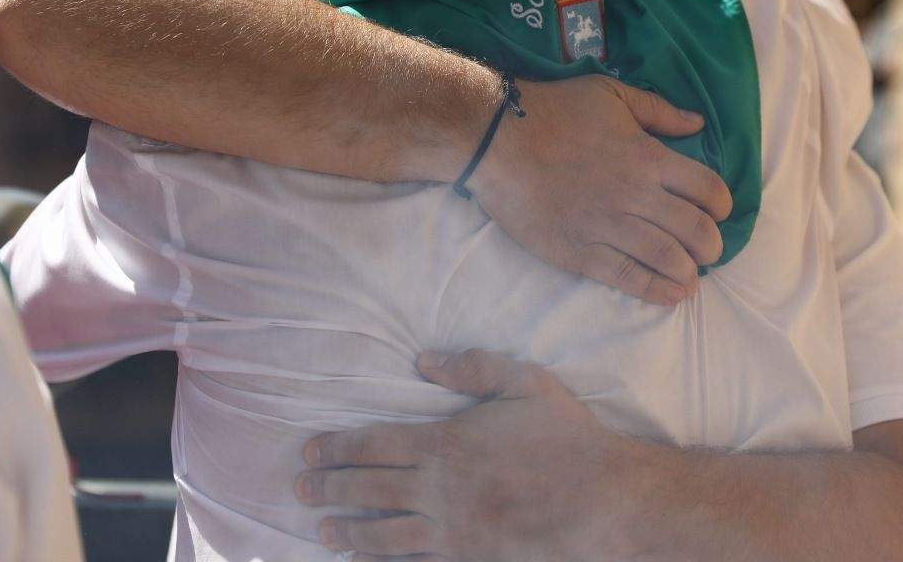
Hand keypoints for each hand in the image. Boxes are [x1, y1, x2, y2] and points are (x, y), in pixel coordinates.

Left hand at [300, 350, 634, 560]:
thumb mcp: (526, 383)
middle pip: (369, 488)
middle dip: (330, 488)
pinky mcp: (468, 559)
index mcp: (446, 442)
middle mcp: (438, 490)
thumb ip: (474, 367)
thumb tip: (424, 360)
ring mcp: (451, 530)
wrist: (601, 500)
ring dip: (349, 532)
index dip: (337, 447)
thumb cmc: (567, 438)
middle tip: (301, 490)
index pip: (375, 443)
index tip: (310, 450)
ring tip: (323, 533)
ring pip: (383, 533)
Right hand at [470, 74, 729, 304]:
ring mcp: (607, 228)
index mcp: (649, 158)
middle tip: (708, 249)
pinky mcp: (580, 252)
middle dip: (712, 245)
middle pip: (695, 230)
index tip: (719, 211)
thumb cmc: (558, 112)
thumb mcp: (613, 95)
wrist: (499, 141)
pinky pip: (627, 278)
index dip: (722, 204)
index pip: (708, 189)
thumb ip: (660, 111)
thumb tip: (698, 123)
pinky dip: (655, 290)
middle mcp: (635, 196)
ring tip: (690, 274)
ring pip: (667, 258)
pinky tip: (671, 294)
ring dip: (688, 271)